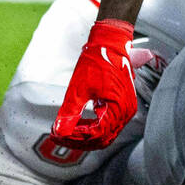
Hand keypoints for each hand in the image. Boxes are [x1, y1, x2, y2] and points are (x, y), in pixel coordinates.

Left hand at [51, 19, 135, 149]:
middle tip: (58, 136)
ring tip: (65, 131)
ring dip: (85, 136)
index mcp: (118, 108)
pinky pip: (108, 125)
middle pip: (102, 139)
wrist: (109, 44)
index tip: (57, 134)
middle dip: (78, 140)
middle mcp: (126, 112)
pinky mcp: (122, 106)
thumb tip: (59, 131)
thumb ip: (69, 113)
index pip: (96, 134)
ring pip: (105, 135)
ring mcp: (126, 109)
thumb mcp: (78, 89)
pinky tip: (79, 124)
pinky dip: (93, 128)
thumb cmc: (97, 61)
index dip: (74, 137)